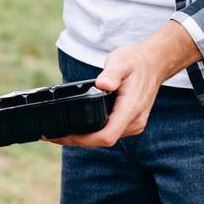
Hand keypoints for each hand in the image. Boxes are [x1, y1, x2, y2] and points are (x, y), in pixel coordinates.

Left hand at [46, 21, 200, 147]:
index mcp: (131, 109)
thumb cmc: (135, 61)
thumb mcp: (121, 62)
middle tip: (49, 136)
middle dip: (75, 141)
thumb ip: (111, 74)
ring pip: (104, 139)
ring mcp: (133, 124)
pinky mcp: (129, 123)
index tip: (62, 136)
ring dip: (81, 139)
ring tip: (57, 134)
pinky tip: (75, 129)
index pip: (106, 136)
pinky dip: (90, 134)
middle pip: (101, 141)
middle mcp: (134, 122)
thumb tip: (103, 85)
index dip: (82, 140)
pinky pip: (107, 133)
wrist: (154, 64)